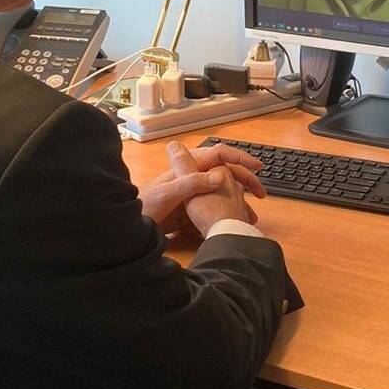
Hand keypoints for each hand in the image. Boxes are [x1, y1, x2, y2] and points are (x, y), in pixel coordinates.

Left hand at [141, 143, 258, 237]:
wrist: (127, 233)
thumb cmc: (143, 209)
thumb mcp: (167, 194)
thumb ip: (192, 183)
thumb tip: (220, 175)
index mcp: (187, 169)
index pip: (218, 155)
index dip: (238, 158)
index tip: (256, 167)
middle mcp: (191, 179)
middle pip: (224, 173)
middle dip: (244, 181)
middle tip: (261, 193)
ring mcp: (191, 196)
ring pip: (222, 193)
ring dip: (238, 202)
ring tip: (252, 215)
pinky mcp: (189, 212)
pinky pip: (213, 210)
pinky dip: (226, 216)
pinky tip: (234, 226)